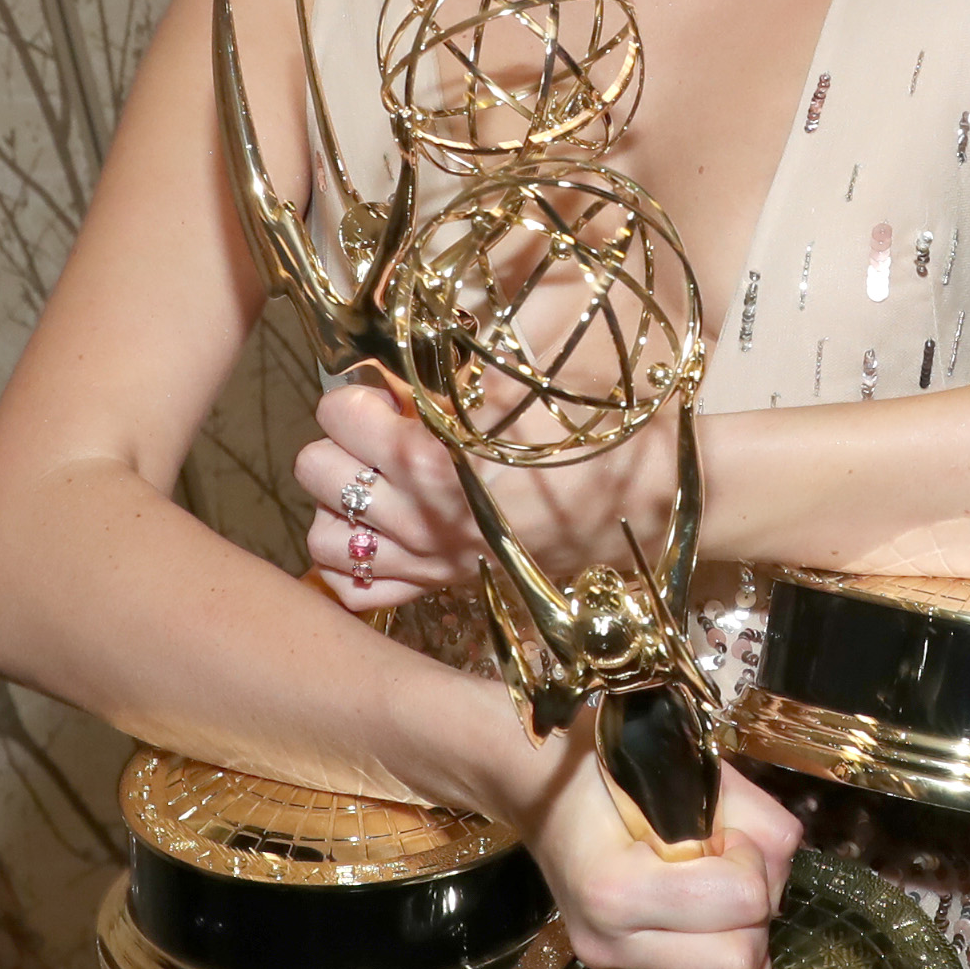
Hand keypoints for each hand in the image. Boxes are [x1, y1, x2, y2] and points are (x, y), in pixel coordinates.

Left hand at [299, 372, 681, 611]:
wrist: (653, 504)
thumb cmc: (597, 438)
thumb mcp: (527, 390)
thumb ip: (455, 384)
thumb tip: (401, 375)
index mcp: (434, 463)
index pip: (339, 419)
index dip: (356, 395)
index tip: (387, 394)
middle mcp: (420, 519)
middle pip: (316, 475)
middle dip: (338, 444)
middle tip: (379, 433)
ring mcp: (431, 561)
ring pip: (326, 539)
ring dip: (338, 505)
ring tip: (374, 483)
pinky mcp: (448, 586)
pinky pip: (364, 593)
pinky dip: (359, 565)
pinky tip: (384, 534)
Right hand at [520, 744, 803, 968]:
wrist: (540, 788)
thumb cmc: (613, 770)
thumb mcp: (690, 772)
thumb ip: (754, 818)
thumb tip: (780, 866)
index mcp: (617, 888)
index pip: (742, 898)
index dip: (751, 860)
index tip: (724, 836)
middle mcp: (610, 945)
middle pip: (740, 964)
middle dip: (753, 913)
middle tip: (726, 873)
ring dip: (744, 950)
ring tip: (720, 908)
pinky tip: (720, 951)